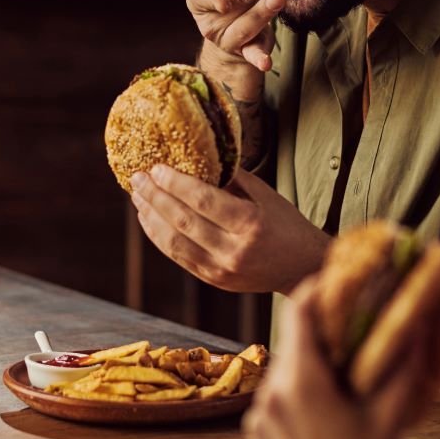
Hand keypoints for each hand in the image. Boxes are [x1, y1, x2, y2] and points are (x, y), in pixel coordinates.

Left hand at [129, 166, 329, 293]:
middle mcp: (234, 250)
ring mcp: (221, 270)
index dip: (176, 184)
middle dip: (156, 197)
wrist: (301, 267)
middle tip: (138, 178)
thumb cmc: (285, 224)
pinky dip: (159, 237)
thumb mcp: (265, 195)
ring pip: (174, 242)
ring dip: (151, 217)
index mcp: (250, 224)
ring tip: (138, 196)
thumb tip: (195, 158)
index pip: (204, 201)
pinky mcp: (213, 279)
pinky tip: (149, 219)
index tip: (157, 168)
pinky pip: (178, 257)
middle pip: (184, 221)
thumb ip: (231, 179)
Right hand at [140, 0, 299, 74]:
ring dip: (264, 14)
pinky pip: (252, 53)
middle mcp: (211, 20)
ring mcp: (228, 36)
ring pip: (248, 25)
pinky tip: (266, 63)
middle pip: (238, 2)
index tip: (223, 3)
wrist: (224, 24)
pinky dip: (258, 58)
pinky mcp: (246, 48)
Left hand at [245, 276, 414, 438]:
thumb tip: (416, 326)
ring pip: (282, 378)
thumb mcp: (389, 417)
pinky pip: (273, 407)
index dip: (315, 291)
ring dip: (307, 374)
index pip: (299, 314)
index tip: (332, 282)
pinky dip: (294, 403)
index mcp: (302, 381)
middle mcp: (271, 394)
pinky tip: (323, 422)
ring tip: (339, 386)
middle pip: (291, 347)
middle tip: (346, 336)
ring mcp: (259, 420)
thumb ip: (402, 367)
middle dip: (318, 338)